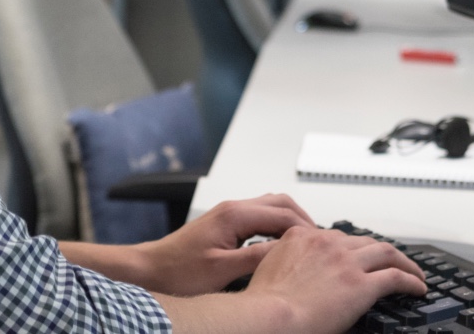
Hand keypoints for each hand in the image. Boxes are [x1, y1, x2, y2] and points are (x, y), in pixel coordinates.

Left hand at [136, 194, 313, 295]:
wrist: (151, 269)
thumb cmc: (178, 271)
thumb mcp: (223, 270)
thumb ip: (257, 257)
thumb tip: (289, 251)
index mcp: (234, 215)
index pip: (283, 213)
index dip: (307, 227)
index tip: (322, 243)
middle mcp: (232, 208)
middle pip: (279, 202)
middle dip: (302, 218)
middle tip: (318, 241)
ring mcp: (228, 214)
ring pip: (269, 207)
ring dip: (289, 221)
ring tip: (305, 243)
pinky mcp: (225, 224)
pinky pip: (259, 217)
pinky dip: (275, 227)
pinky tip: (281, 245)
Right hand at [242, 225, 426, 333]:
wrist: (269, 316)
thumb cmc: (264, 303)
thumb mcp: (267, 268)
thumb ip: (285, 261)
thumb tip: (293, 271)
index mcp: (302, 238)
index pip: (334, 236)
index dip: (349, 247)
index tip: (356, 257)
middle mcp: (327, 243)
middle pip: (364, 241)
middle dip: (379, 251)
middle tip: (389, 262)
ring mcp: (346, 262)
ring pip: (386, 253)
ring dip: (404, 262)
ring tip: (413, 272)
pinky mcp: (362, 285)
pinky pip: (396, 277)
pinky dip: (411, 280)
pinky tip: (417, 288)